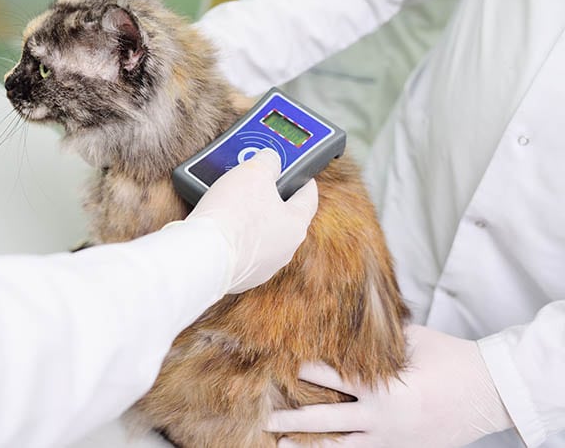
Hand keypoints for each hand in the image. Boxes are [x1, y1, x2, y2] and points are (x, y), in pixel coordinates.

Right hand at [186, 148, 317, 293]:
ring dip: (249, 219)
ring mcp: (261, 267)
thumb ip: (268, 160)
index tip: (298, 172)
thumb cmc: (232, 214)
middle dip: (269, 197)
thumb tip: (270, 160)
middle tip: (255, 182)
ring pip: (260, 236)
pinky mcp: (238, 277)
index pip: (308, 197)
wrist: (201, 255)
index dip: (303, 179)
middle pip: (282, 216)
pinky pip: (239, 251)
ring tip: (230, 202)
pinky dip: (232, 238)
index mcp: (296, 225)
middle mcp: (283, 250)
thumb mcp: (254, 170)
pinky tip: (218, 226)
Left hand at [266, 325, 512, 446]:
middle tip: (268, 418)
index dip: (305, 372)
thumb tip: (347, 323)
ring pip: (341, 445)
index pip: (332, 379)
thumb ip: (378, 339)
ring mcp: (392, 439)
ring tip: (283, 443)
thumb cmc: (453, 359)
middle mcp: (383, 418)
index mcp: (384, 389)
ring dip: (311, 444)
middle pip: (327, 420)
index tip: (280, 367)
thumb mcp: (414, 340)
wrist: (492, 393)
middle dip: (295, 418)